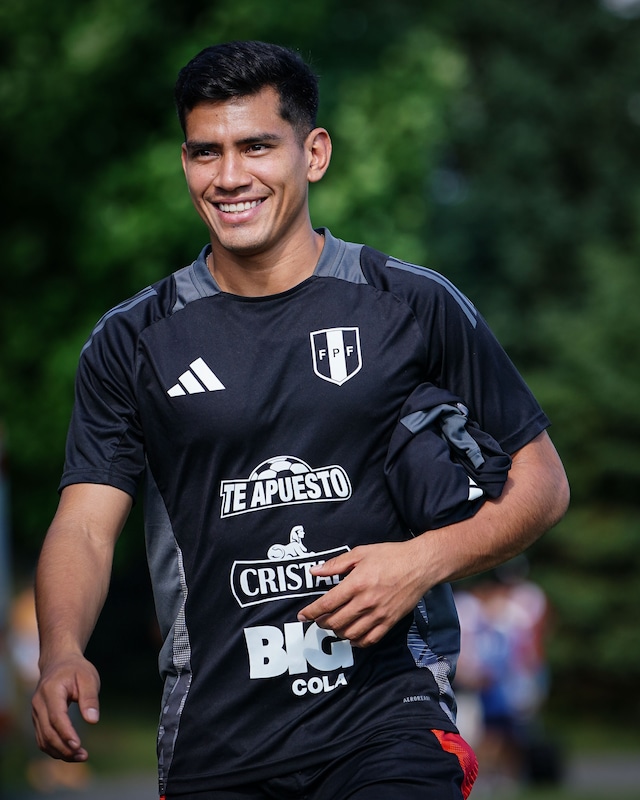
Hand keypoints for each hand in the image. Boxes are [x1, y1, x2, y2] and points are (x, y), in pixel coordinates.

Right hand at [32, 654, 100, 761]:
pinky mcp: (38, 720)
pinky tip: (70, 752)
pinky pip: (43, 739)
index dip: (66, 733)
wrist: (59, 663)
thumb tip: (93, 721)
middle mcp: (38, 704)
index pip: (56, 717)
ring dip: (60, 752)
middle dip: (64, 748)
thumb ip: (90, 698)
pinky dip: (55, 749)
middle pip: (47, 732)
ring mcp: (36, 713)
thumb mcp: (88, 678)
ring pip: (43, 739)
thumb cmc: (76, 669)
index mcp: (50, 691)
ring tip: (80, 757)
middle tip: (83, 755)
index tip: (78, 745)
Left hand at [297, 540, 426, 646]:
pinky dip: (357, 642)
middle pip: (335, 622)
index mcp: (356, 584)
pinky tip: (352, 636)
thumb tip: (315, 571)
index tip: (302, 616)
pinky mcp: (389, 622)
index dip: (311, 612)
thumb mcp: (361, 553)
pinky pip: (369, 639)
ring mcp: (378, 614)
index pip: (327, 604)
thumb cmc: (390, 556)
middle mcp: (365, 602)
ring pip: (350, 633)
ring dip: (337, 633)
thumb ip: (336, 564)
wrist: (419, 565)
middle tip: (318, 619)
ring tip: (333, 626)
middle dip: (322, 623)